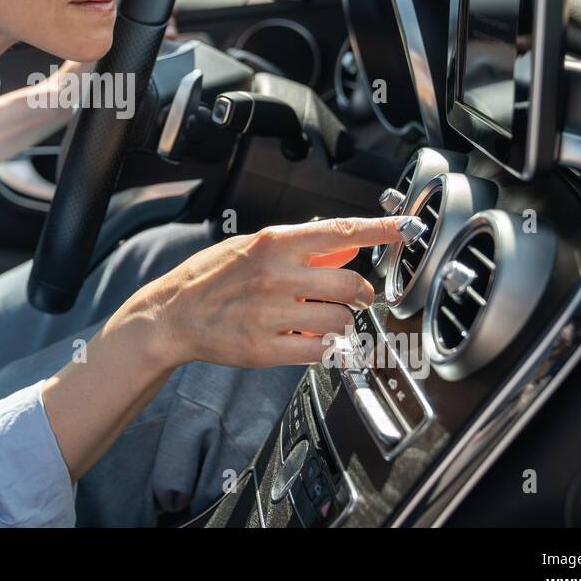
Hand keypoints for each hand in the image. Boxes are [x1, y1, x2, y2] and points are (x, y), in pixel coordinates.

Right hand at [133, 216, 406, 369]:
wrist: (173, 315)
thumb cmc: (212, 278)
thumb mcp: (253, 248)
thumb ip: (301, 249)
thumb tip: (347, 248)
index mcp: (274, 243)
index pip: (340, 232)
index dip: (380, 231)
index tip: (407, 230)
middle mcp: (276, 275)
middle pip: (351, 284)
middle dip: (361, 294)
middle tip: (355, 297)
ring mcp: (271, 314)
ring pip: (341, 321)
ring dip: (341, 323)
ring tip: (322, 319)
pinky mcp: (267, 348)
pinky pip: (321, 351)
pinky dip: (327, 348)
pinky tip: (314, 341)